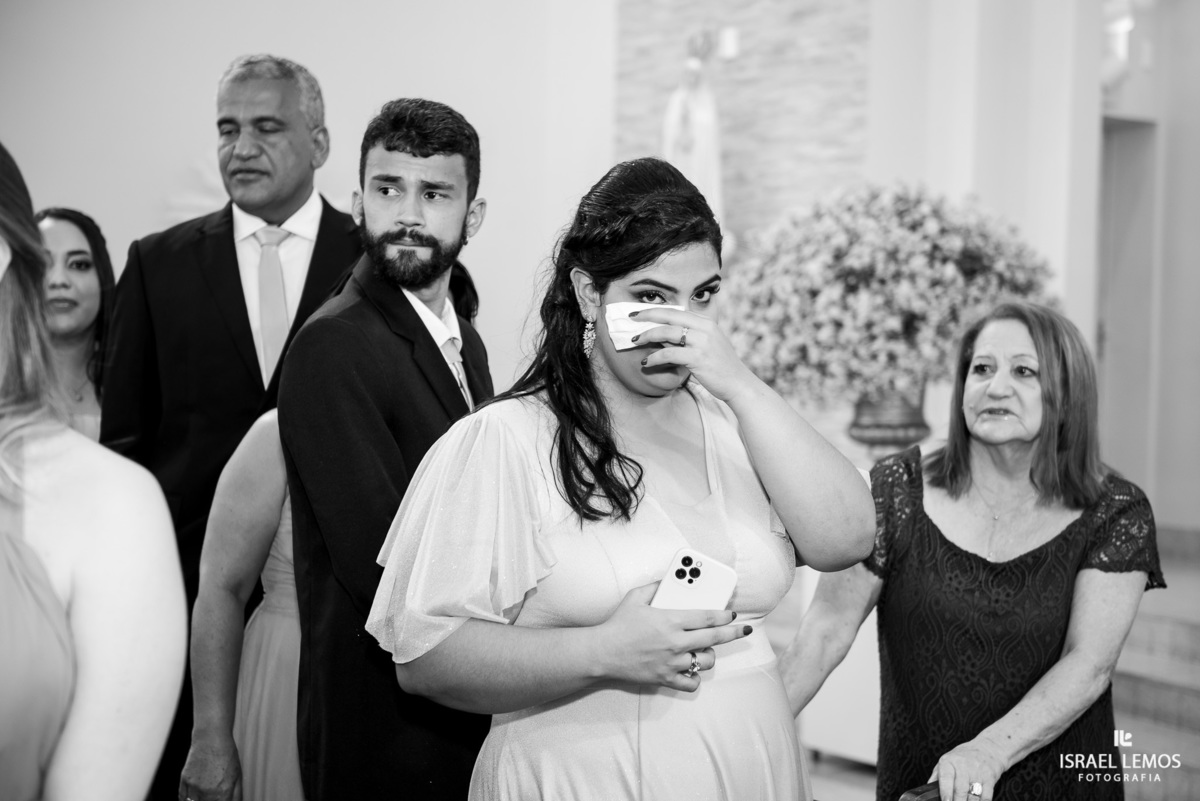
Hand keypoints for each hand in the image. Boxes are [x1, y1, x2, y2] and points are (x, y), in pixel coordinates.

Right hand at [179, 734, 242, 800]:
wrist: (211, 737)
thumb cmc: (226, 753)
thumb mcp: (237, 775)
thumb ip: (236, 795)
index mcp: (224, 792)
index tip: (222, 799)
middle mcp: (208, 792)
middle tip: (213, 793)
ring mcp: (195, 787)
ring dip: (199, 800)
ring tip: (205, 793)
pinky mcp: (185, 781)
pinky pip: (183, 798)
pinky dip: (187, 799)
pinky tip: (193, 796)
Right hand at [591, 583, 750, 691]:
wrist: (601, 653)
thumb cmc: (618, 624)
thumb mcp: (635, 597)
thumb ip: (655, 586)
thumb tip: (668, 579)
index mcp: (670, 620)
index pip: (707, 617)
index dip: (724, 615)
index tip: (733, 614)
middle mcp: (675, 642)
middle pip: (714, 638)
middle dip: (734, 633)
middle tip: (744, 630)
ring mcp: (671, 662)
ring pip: (705, 661)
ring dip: (709, 655)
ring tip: (705, 649)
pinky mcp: (665, 678)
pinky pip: (690, 683)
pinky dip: (694, 677)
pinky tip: (692, 669)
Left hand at [629, 308, 759, 403]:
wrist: (738, 384)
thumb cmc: (721, 367)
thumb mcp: (706, 346)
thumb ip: (686, 338)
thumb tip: (660, 335)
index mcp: (707, 322)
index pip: (676, 311)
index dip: (656, 310)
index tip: (640, 312)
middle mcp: (705, 328)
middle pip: (669, 316)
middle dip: (647, 316)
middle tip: (630, 319)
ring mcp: (702, 342)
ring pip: (666, 333)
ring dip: (647, 336)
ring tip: (634, 342)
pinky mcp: (698, 358)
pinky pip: (669, 354)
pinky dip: (654, 357)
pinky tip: (646, 362)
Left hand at [928, 737, 1006, 800]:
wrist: (987, 748)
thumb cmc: (963, 758)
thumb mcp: (946, 762)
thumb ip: (937, 777)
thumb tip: (928, 791)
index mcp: (948, 762)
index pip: (946, 778)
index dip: (946, 792)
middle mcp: (963, 766)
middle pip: (960, 790)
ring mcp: (977, 772)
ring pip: (973, 795)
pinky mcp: (990, 778)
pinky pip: (986, 796)